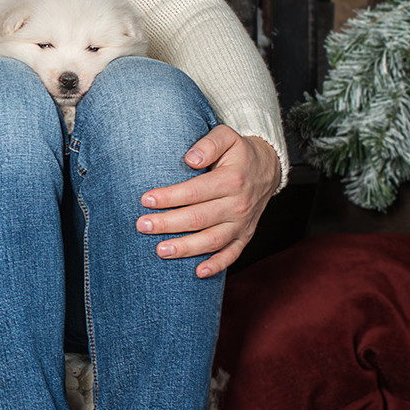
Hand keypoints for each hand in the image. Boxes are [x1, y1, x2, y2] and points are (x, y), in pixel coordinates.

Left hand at [136, 128, 282, 277]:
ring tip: (160, 251)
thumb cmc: (238, 152)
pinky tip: (197, 273)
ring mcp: (242, 223)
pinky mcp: (245, 236)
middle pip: (199, 218)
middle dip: (168, 224)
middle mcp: (239, 204)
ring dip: (186, 248)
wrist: (268, 168)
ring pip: (212, 240)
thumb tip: (190, 159)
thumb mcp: (227, 136)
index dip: (170, 197)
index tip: (146, 199)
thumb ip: (209, 143)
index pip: (195, 191)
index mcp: (232, 180)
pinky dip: (217, 265)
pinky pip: (232, 254)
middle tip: (142, 226)